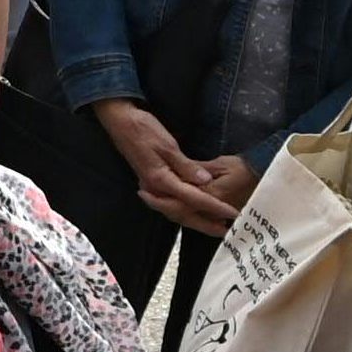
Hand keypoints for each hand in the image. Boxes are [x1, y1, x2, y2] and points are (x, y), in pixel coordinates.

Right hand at [92, 98, 252, 235]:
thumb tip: (205, 181)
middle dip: (204, 223)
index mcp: (160, 179)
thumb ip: (186, 166)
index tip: (232, 213)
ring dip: (194, 219)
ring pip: (175, 211)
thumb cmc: (142, 129)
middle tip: (224, 230)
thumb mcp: (167, 145)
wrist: (119, 121)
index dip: (214, 206)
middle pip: (183, 213)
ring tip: (213, 224)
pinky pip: (170, 203)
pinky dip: (183, 210)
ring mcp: (151, 187)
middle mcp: (155, 188)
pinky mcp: (151, 183)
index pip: (193, 198)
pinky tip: (193, 211)